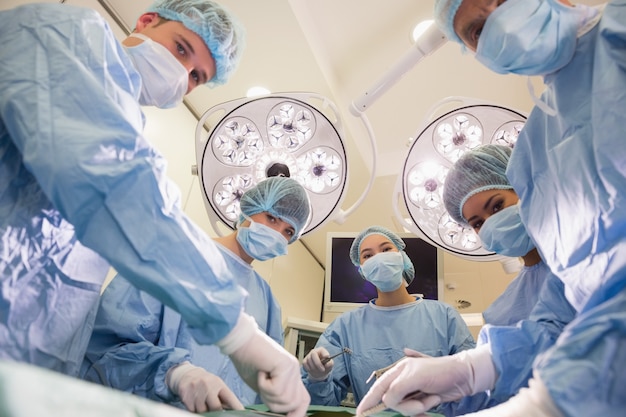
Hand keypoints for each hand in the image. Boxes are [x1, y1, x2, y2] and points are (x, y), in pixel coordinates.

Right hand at [166, 362, 242, 412]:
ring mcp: (196, 389)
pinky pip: (191, 409)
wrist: (187, 374)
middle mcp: (207, 385)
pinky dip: (194, 409)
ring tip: (203, 402)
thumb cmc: (206, 383)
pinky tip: (195, 402)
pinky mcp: (185, 394)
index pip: (230, 398)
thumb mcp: (217, 386)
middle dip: (216, 411)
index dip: (236, 407)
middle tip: (214, 409)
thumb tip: (234, 411)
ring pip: (202, 410)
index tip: (241, 412)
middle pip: (215, 407)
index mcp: (218, 383)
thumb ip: (224, 397)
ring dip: (203, 410)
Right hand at [223, 323, 308, 415]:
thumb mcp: (263, 385)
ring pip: (285, 399)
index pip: (303, 400)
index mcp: (291, 375)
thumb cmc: (247, 360)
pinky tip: (261, 371)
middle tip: (263, 389)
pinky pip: (276, 390)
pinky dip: (263, 385)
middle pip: (295, 403)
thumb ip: (274, 396)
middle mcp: (295, 371)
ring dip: (267, 394)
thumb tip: (281, 413)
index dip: (297, 413)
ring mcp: (292, 367)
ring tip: (261, 377)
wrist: (239, 341)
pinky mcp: (286, 365)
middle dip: (276, 405)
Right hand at [302, 347, 333, 380]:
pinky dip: (309, 369)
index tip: (327, 357)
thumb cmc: (325, 366)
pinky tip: (313, 370)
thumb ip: (330, 364)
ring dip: (314, 368)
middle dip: (318, 363)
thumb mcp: (330, 364)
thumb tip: (326, 364)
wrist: (319, 371)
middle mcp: (314, 351)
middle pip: (313, 354)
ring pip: (309, 360)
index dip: (324, 353)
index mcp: (321, 350)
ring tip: (319, 371)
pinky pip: (305, 364)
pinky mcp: (304, 360)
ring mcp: (308, 356)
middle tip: (323, 370)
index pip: (322, 350)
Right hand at [356, 345, 495, 416]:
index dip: (368, 401)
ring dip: (419, 408)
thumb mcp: (415, 378)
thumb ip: (397, 389)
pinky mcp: (421, 400)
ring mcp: (412, 392)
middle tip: (421, 404)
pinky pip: (415, 412)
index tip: (360, 414)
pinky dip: (423, 410)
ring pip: (404, 409)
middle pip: (391, 403)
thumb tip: (387, 401)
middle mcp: (402, 382)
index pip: (378, 389)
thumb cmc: (440, 372)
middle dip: (406, 407)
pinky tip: (434, 400)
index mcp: (397, 372)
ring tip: (432, 398)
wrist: (464, 377)